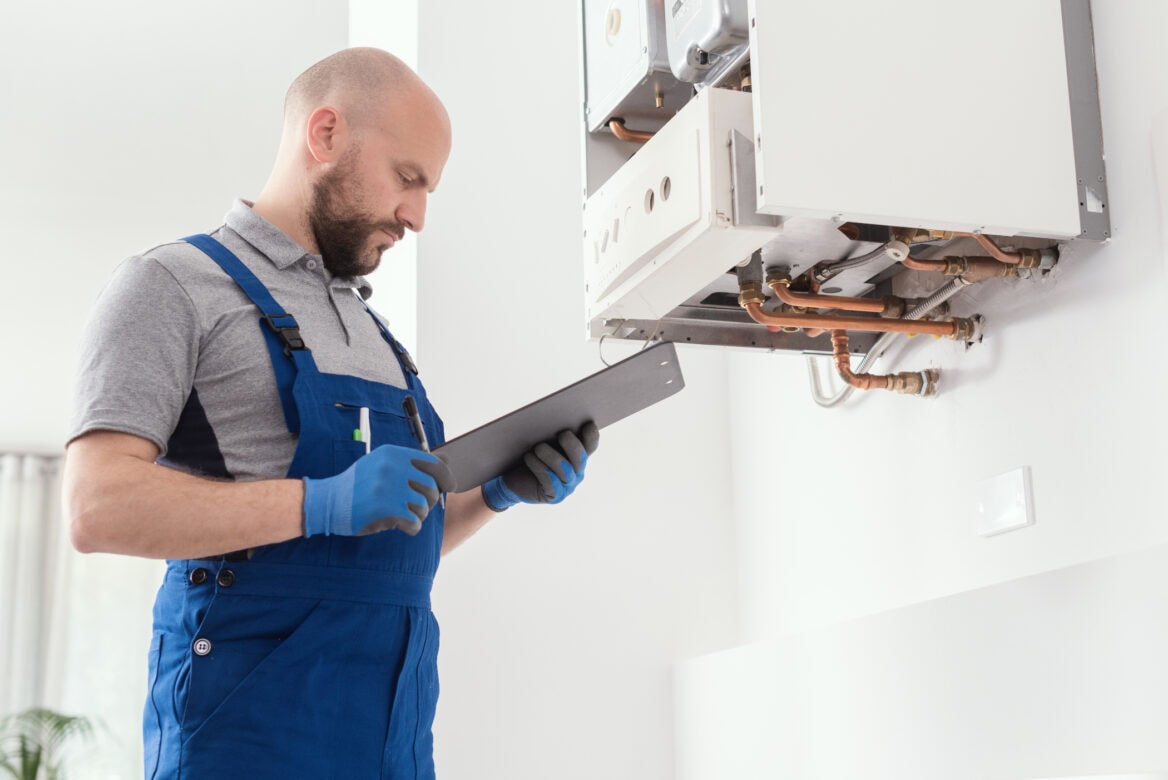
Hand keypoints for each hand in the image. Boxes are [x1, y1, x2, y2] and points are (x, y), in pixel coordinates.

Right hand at [302, 444, 453, 536]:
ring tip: (404, 515)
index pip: (433, 463)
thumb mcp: (384, 465)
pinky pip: (414, 522)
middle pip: (431, 487)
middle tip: (417, 507)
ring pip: (424, 505)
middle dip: (428, 501)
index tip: (450, 487)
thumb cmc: (360, 485)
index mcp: (393, 454)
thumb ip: (413, 463)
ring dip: (418, 514)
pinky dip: (412, 527)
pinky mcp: (385, 508)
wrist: (327, 501)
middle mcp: (392, 466)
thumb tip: (448, 461)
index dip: (446, 477)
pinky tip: (402, 525)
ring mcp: (388, 487)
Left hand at [481, 422, 599, 511]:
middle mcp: (577, 472)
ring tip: (537, 447)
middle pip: (581, 457)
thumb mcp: (542, 442)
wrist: (513, 480)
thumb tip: (555, 416)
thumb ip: (552, 433)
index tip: (587, 423)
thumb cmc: (530, 456)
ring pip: (565, 469)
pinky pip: (550, 481)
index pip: (591, 445)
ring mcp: (568, 486)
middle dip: (572, 445)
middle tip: (562, 434)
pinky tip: (528, 457)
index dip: (591, 435)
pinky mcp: (554, 496)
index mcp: (578, 456)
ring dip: (551, 456)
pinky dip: (539, 467)